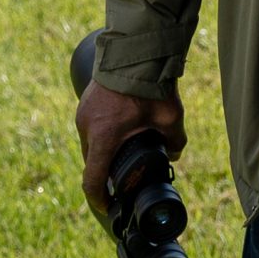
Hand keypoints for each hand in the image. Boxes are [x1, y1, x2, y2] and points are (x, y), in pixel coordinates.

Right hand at [75, 80, 185, 222]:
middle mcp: (88, 127)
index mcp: (103, 138)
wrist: (135, 51)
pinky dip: (101, 133)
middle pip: (92, 162)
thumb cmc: (151, 85)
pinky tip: (119, 129)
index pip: (92, 180)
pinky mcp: (86, 101)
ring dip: (103, 151)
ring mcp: (83, 112)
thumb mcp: (170, 118)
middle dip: (105, 173)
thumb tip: (175, 154)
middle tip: (123, 177)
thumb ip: (175, 141)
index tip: (107, 206)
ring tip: (124, 150)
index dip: (98, 199)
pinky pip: (91, 126)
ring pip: (90, 143)